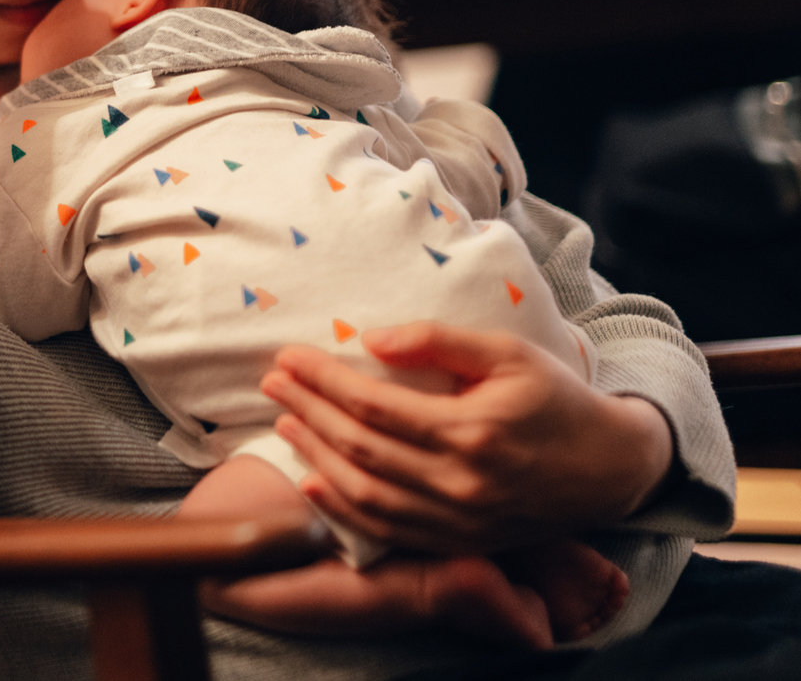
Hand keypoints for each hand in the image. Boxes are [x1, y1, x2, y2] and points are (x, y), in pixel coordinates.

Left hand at [260, 322, 675, 554]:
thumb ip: (439, 341)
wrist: (610, 468)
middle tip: (272, 383)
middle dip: (308, 411)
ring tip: (284, 423)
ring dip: (316, 457)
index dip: (323, 380)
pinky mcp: (462, 541)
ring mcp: (460, 520)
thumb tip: (371, 340)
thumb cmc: (555, 399)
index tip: (289, 357)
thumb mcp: (508, 353)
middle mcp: (462, 483)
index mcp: (472, 431)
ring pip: (367, 494)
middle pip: (361, 447)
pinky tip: (313, 481)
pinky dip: (345, 509)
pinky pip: (390, 531)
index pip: (374, 406)